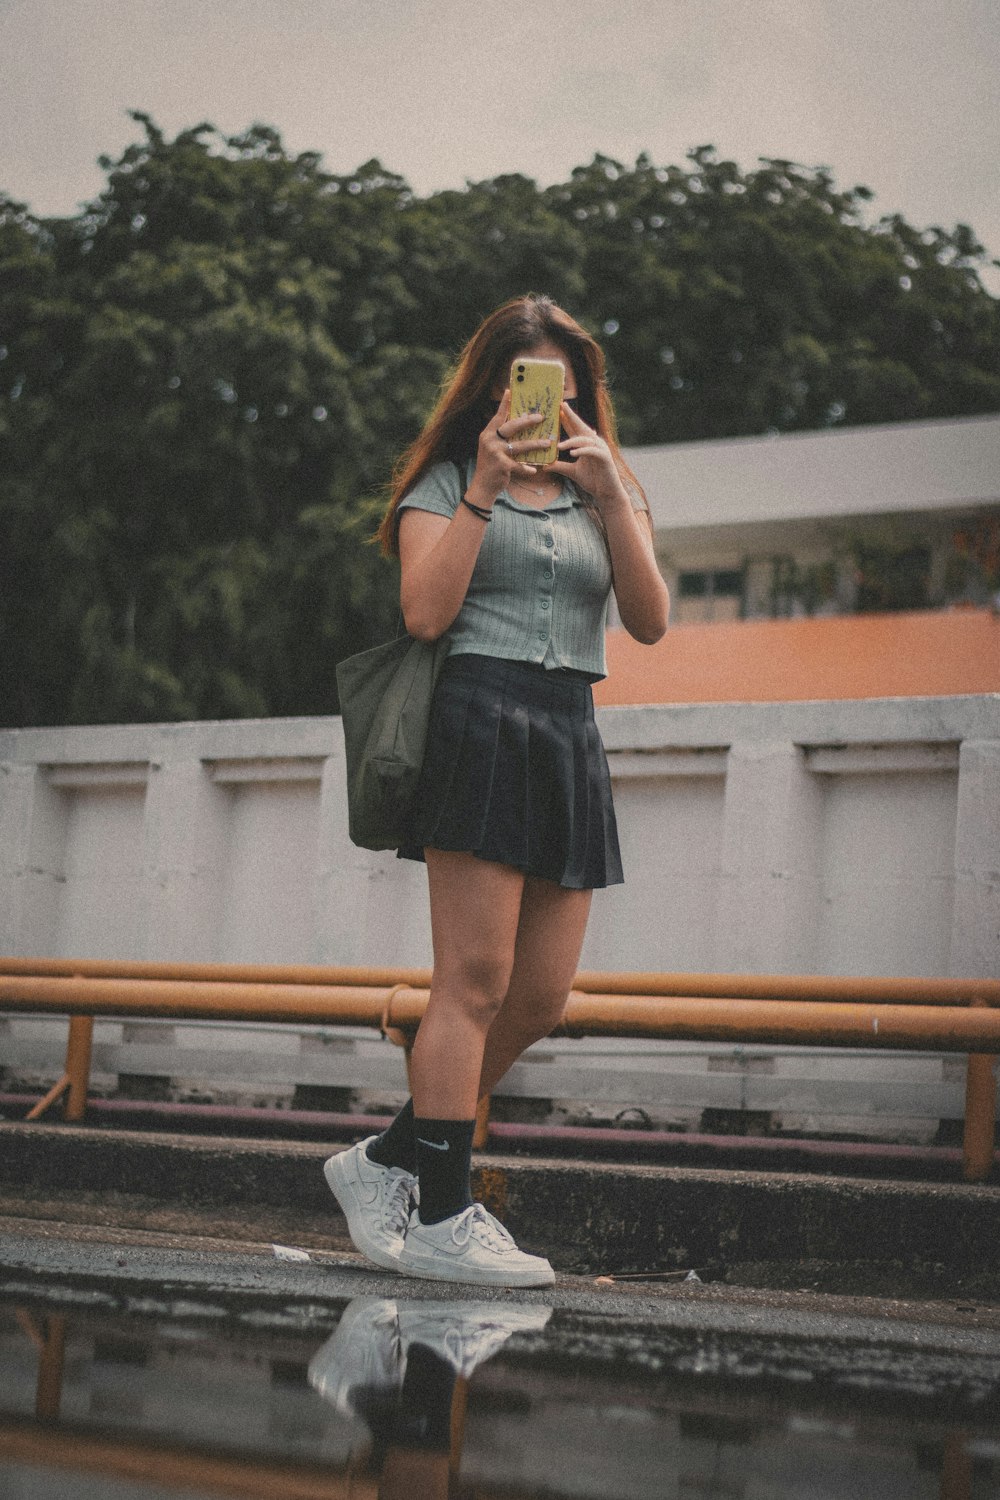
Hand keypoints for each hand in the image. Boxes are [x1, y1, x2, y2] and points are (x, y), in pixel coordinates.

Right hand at [470, 390, 549, 507]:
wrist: (482, 486)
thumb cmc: (491, 465)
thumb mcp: (492, 448)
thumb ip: (500, 436)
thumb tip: (517, 423)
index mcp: (488, 434)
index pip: (498, 416)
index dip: (504, 404)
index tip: (510, 391)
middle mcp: (490, 440)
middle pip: (511, 426)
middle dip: (527, 421)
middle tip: (541, 417)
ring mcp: (495, 452)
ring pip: (519, 445)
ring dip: (535, 444)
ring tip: (548, 442)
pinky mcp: (501, 465)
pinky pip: (518, 465)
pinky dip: (527, 468)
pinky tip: (535, 470)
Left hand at [549, 402, 628, 506]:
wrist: (606, 493)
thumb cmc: (592, 480)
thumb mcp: (572, 472)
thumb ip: (560, 466)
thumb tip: (545, 466)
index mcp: (586, 444)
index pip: (575, 429)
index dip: (567, 419)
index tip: (557, 408)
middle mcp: (594, 443)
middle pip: (581, 426)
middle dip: (571, 416)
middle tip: (562, 406)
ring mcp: (600, 449)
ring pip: (585, 440)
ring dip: (572, 441)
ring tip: (559, 446)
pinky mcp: (605, 458)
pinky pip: (592, 451)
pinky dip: (583, 451)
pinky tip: (573, 453)